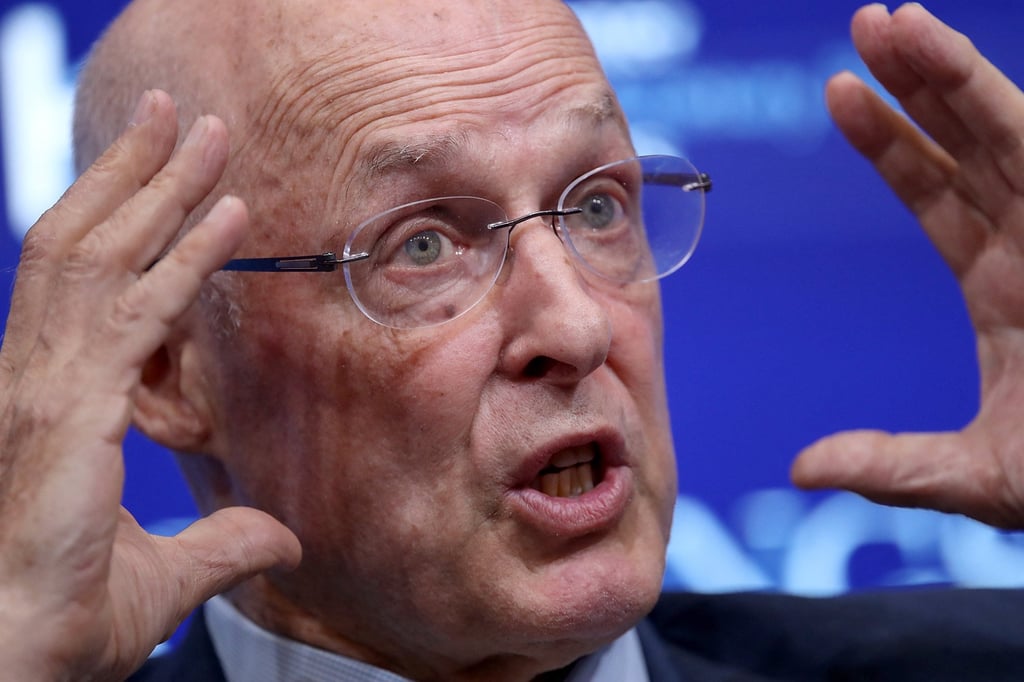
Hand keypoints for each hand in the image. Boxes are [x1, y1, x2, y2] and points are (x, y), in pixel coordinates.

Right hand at [0, 90, 299, 679]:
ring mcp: (45, 383)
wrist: (17, 658)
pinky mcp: (69, 404)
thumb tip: (281, 539)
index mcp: (51, 398)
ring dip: (154, 183)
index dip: (128, 224)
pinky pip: (138, 308)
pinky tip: (230, 215)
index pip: (86, 284)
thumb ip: (222, 545)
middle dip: (134, 172)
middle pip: (85, 243)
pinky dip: (186, 256)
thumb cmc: (65, 623)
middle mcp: (36, 374)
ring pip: (99, 252)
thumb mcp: (166, 576)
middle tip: (180, 114)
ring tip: (200, 128)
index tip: (177, 184)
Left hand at [791, 3, 1023, 528]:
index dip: (889, 142)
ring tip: (900, 23)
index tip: (837, 92)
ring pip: (1019, 131)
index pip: (935, 191)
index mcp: (1004, 282)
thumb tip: (801, 468)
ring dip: (961, 74)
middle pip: (972, 142)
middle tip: (866, 25)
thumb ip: (894, 464)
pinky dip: (1022, 115)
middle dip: (922, 81)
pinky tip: (973, 71)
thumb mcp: (981, 475)